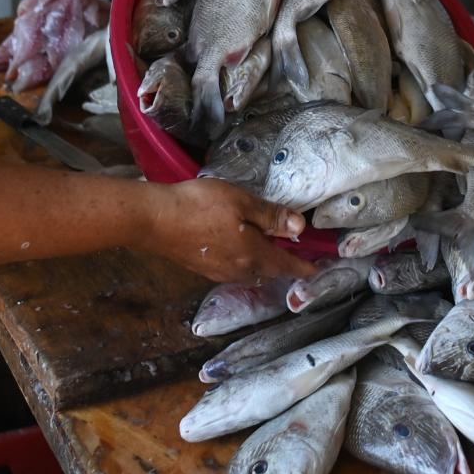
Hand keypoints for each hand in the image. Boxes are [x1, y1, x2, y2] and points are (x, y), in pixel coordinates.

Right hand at [142, 179, 315, 283]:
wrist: (154, 219)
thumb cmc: (199, 206)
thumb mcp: (241, 202)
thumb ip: (271, 216)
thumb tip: (300, 228)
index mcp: (253, 255)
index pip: (288, 266)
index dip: (306, 266)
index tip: (319, 267)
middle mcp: (239, 270)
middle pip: (270, 270)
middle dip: (285, 263)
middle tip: (295, 249)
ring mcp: (218, 271)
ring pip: (251, 271)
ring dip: (263, 262)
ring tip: (267, 245)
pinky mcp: (202, 267)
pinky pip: (233, 268)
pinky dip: (244, 259)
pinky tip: (238, 244)